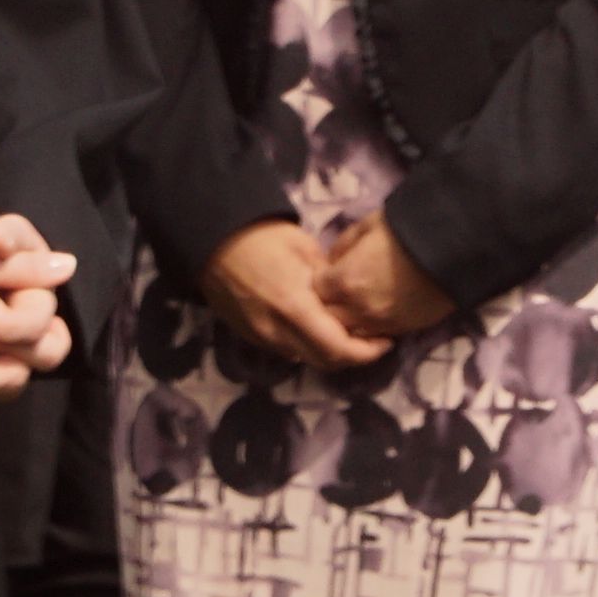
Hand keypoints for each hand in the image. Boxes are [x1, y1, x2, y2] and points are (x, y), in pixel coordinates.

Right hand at [204, 218, 390, 372]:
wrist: (212, 239)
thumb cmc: (262, 236)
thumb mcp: (306, 250)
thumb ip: (331, 282)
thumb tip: (350, 300)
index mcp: (295, 308)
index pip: (338, 349)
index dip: (367, 352)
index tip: (385, 341)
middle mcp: (277, 332)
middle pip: (324, 361)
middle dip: (352, 356)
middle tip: (372, 341)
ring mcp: (260, 337)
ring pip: (305, 358)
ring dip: (329, 352)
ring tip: (347, 334)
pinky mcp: (249, 336)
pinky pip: (285, 349)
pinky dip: (307, 345)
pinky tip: (317, 328)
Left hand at [316, 217, 457, 343]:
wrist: (454, 248)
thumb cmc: (407, 230)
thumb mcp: (368, 225)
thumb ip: (343, 246)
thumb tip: (332, 260)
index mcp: (344, 280)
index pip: (313, 291)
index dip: (317, 281)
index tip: (325, 273)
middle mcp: (357, 308)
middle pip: (326, 318)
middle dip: (326, 306)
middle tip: (335, 292)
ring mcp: (380, 323)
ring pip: (349, 335)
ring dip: (346, 322)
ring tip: (353, 306)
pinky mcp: (402, 330)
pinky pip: (374, 337)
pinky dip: (368, 329)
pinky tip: (373, 313)